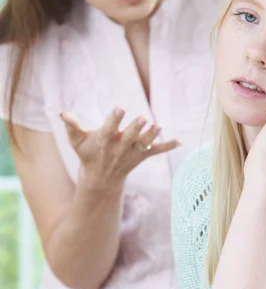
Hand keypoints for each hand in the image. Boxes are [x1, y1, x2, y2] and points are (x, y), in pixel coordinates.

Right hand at [60, 108, 180, 187]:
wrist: (100, 179)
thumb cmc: (88, 154)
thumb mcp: (77, 142)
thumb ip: (72, 127)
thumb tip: (62, 113)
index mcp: (103, 142)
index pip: (109, 130)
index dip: (114, 120)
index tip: (119, 109)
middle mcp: (119, 148)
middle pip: (129, 138)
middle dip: (136, 129)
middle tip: (142, 118)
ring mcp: (131, 153)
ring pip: (143, 144)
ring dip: (152, 136)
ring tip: (158, 126)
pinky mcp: (141, 156)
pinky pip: (156, 151)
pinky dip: (168, 147)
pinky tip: (179, 141)